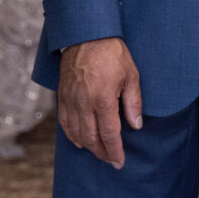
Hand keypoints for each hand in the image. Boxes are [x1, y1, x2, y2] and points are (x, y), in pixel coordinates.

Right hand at [58, 37, 141, 168]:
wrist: (85, 35)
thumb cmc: (112, 53)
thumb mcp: (131, 75)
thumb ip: (133, 102)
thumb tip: (136, 125)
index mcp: (103, 99)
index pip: (109, 134)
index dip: (114, 151)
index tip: (119, 162)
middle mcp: (84, 103)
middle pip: (91, 138)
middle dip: (102, 153)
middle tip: (111, 160)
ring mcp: (70, 100)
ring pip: (76, 133)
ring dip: (88, 146)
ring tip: (99, 152)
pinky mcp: (62, 96)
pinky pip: (64, 123)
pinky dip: (72, 135)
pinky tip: (79, 140)